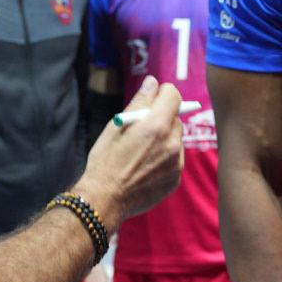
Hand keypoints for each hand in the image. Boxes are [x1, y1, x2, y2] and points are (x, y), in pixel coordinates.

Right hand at [75, 76, 183, 229]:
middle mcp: (172, 143)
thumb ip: (139, 102)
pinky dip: (164, 158)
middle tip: (142, 129)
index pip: (174, 95)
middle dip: (162, 118)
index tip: (152, 99)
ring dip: (164, 139)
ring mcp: (176, 163)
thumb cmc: (105, 161)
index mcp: (157, 126)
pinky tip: (145, 167)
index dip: (162, 93)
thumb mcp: (116, 126)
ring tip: (141, 152)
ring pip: (176, 140)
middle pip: (176, 118)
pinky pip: (175, 160)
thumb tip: (153, 83)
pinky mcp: (176, 179)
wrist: (105, 199)